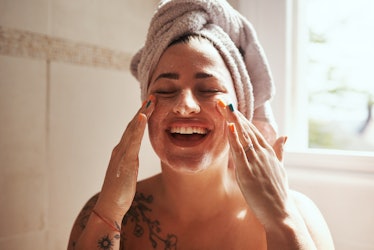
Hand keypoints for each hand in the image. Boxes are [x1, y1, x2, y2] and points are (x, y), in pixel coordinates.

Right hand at [94, 95, 155, 217]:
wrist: (110, 206)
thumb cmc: (119, 192)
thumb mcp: (127, 173)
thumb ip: (129, 162)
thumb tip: (132, 158)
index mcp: (123, 152)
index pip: (133, 130)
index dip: (141, 117)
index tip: (150, 105)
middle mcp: (120, 149)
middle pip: (132, 126)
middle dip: (142, 110)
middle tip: (152, 97)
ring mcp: (121, 154)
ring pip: (131, 129)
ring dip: (141, 114)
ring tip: (150, 101)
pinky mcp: (125, 160)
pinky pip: (132, 141)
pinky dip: (136, 128)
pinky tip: (142, 117)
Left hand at [217, 101, 288, 225]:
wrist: (281, 213)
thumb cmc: (279, 192)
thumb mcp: (281, 168)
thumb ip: (280, 151)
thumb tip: (285, 136)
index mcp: (269, 153)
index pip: (253, 131)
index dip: (241, 119)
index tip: (232, 107)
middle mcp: (263, 154)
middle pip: (246, 130)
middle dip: (234, 114)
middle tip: (223, 100)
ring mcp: (256, 162)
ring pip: (242, 137)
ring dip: (232, 120)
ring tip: (223, 106)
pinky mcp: (248, 172)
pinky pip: (239, 152)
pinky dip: (234, 138)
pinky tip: (228, 127)